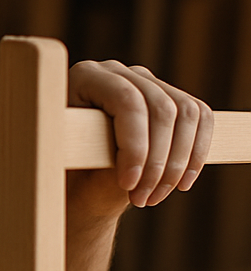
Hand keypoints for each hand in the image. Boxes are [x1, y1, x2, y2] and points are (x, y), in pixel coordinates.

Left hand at [68, 60, 213, 213]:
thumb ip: (97, 155)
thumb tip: (119, 160)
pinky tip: (181, 184)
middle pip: (161, 108)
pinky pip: (200, 118)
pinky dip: (196, 154)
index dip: (134, 146)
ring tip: (153, 197)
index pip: (126, 101)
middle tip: (141, 199)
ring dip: (177, 163)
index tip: (128, 185)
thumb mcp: (77, 165)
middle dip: (157, 162)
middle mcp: (118, 71)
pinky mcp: (170, 96)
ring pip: (186, 114)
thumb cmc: (70, 173)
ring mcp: (146, 81)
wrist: (79, 181)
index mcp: (85, 77)